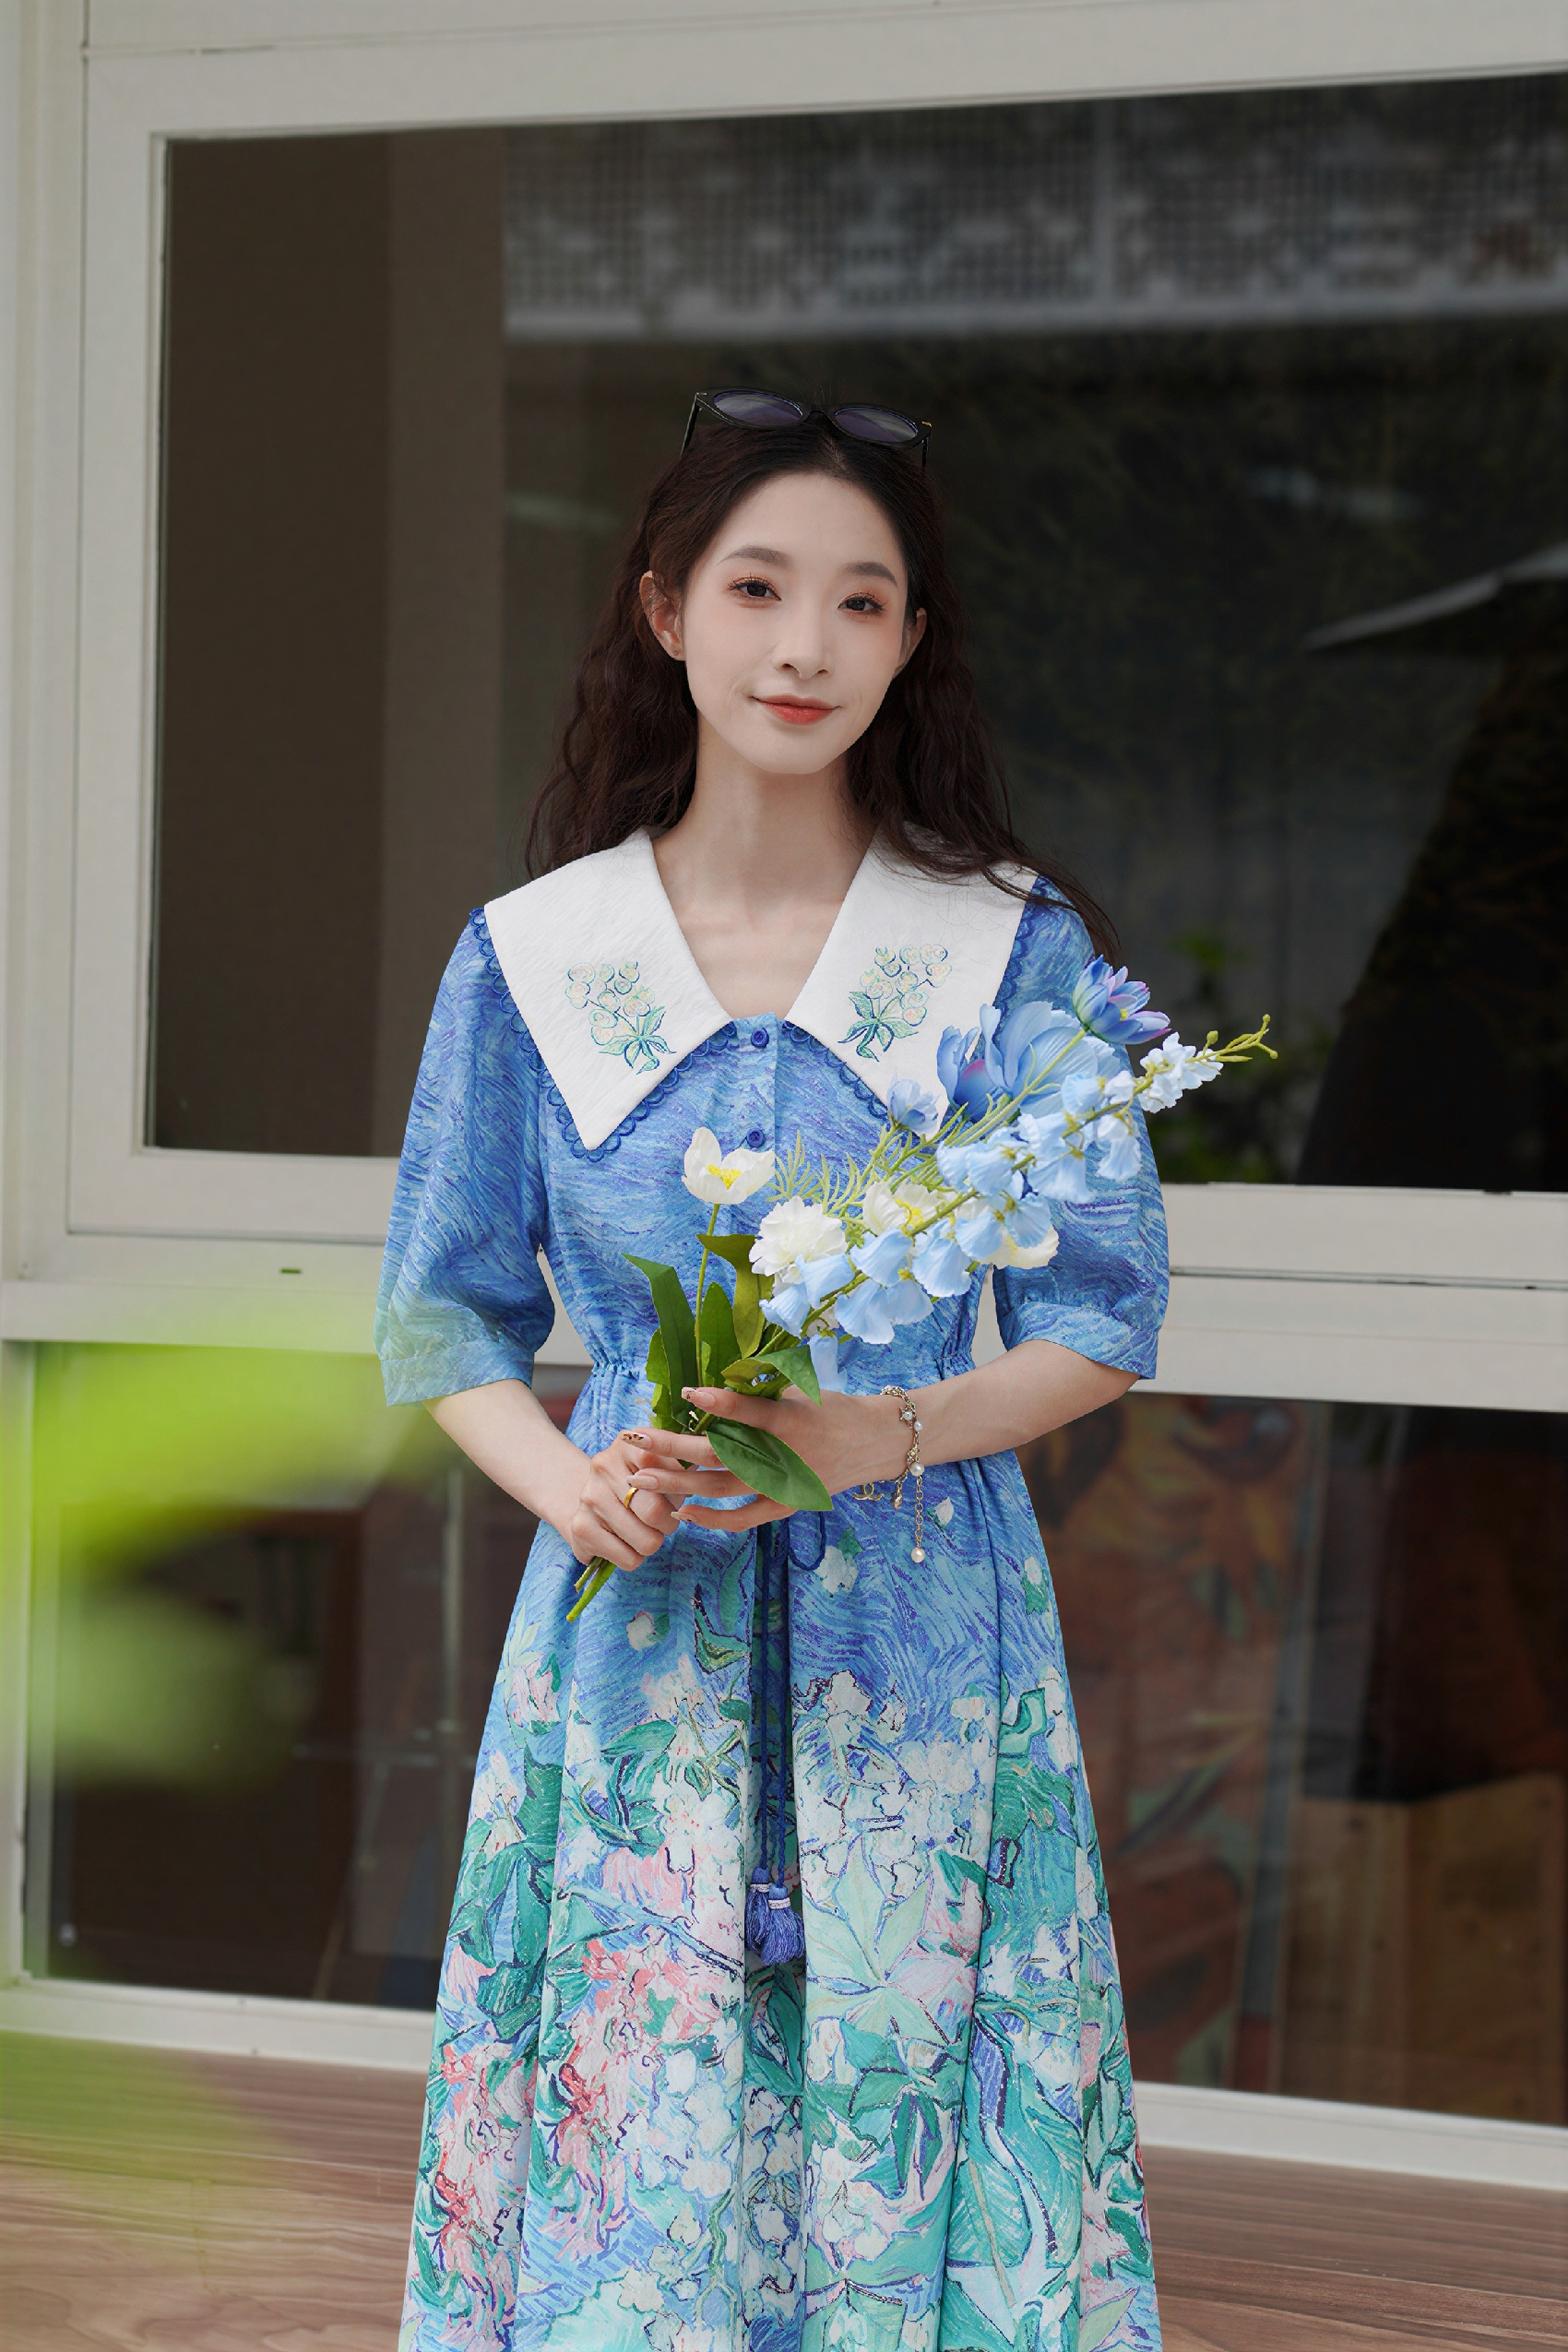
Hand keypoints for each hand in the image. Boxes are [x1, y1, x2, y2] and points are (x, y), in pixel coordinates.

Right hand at [566, 1429, 683, 1572]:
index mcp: (629, 1443)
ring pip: (646, 1541)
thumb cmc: (643, 1484)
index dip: (678, 1488)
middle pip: (656, 1512)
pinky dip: (635, 1557)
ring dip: (653, 1542)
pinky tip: (626, 1542)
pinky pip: (629, 1560)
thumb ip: (683, 1467)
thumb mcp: (664, 1467)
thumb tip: (702, 1470)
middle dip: (668, 1523)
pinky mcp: (581, 1528)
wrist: (594, 1500)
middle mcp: (604, 1465)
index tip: (676, 1491)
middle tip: (663, 1519)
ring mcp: (589, 1496)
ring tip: (644, 1530)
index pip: (662, 1465)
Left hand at [659, 1385, 909, 1533]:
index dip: (719, 1401)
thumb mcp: (800, 1389)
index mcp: (790, 1420)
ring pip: (718, 1488)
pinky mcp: (782, 1505)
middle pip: (718, 1454)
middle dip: (672, 1446)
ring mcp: (780, 1486)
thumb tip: (707, 1387)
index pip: (751, 1411)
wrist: (873, 1443)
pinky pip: (741, 1518)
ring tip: (639, 1478)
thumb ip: (757, 1392)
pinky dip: (712, 1519)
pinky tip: (682, 1512)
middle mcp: (781, 1457)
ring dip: (676, 1483)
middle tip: (634, 1437)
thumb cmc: (831, 1408)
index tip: (686, 1391)